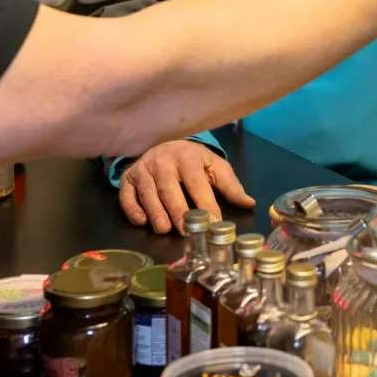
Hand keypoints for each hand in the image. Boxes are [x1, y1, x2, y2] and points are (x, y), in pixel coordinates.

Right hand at [117, 141, 253, 233]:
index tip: (213, 223)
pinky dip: (132, 208)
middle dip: (177, 210)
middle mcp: (164, 161)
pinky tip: (141, 221)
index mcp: (188, 157)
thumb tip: (249, 203)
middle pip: (170, 188)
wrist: (166, 144)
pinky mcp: (129, 177)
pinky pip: (126, 194)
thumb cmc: (194, 161)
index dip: (205, 203)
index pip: (197, 183)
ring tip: (164, 229)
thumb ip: (230, 186)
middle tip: (185, 232)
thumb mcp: (214, 167)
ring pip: (148, 192)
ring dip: (155, 212)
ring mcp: (144, 168)